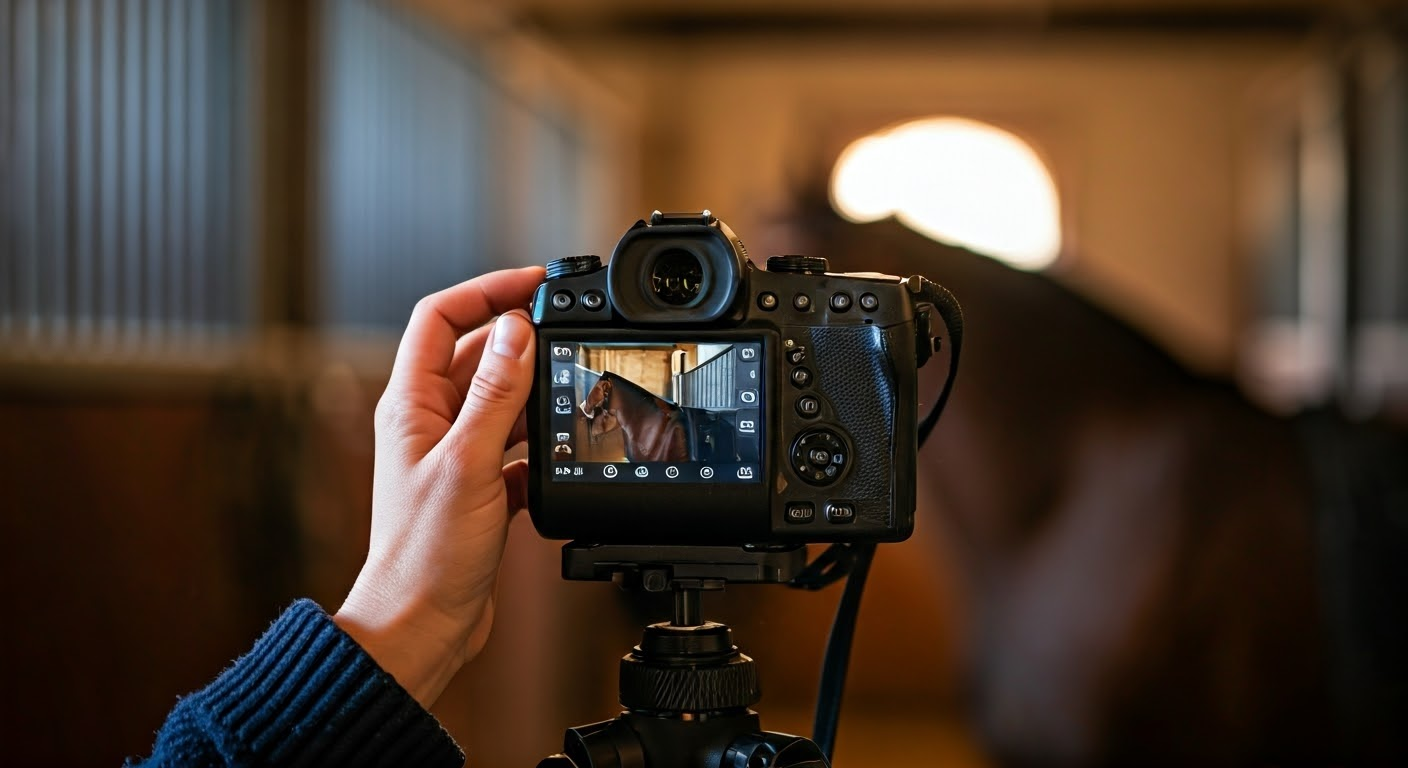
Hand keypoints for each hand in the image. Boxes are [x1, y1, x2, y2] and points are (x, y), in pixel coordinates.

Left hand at [333, 266, 544, 707]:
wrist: (421, 625)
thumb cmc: (426, 553)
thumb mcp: (470, 462)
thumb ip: (496, 394)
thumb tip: (516, 329)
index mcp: (411, 404)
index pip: (440, 318)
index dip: (485, 290)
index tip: (533, 283)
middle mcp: (429, 423)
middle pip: (476, 354)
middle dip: (520, 339)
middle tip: (565, 330)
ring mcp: (455, 456)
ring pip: (501, 401)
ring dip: (535, 392)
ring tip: (571, 388)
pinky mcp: (480, 489)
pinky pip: (516, 448)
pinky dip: (541, 445)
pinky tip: (563, 453)